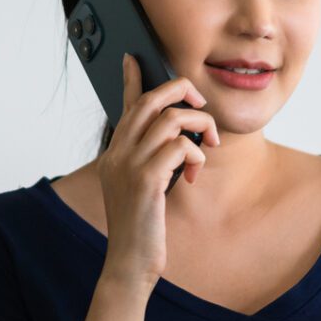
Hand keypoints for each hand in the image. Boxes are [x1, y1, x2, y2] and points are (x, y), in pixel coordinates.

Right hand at [95, 53, 219, 291]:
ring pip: (172, 118)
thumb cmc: (141, 227)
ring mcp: (129, 165)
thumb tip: (175, 141)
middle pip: (153, 100)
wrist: (130, 263)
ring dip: (200, 128)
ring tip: (204, 149)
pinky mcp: (145, 180)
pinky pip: (180, 146)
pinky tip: (193, 174)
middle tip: (202, 108)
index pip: (125, 105)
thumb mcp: (140, 188)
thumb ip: (151, 161)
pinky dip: (195, 156)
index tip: (135, 58)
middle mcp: (118, 152)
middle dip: (183, 93)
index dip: (132, 78)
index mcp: (115, 153)